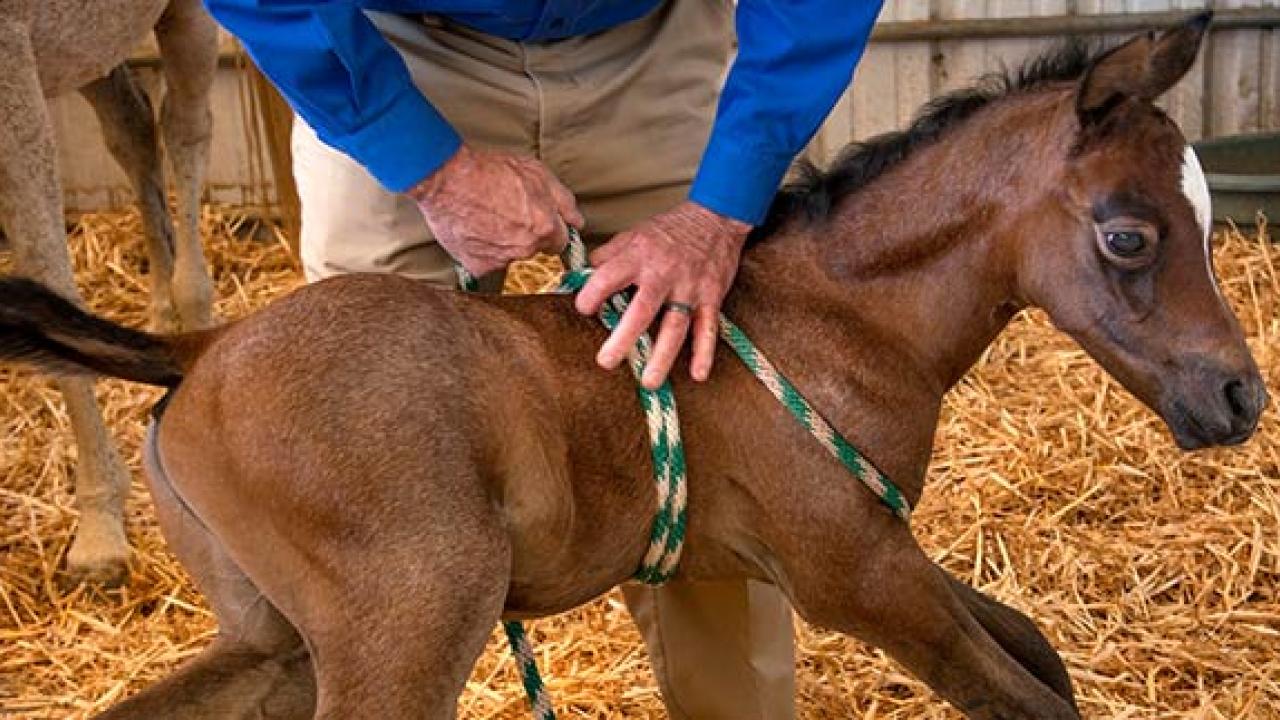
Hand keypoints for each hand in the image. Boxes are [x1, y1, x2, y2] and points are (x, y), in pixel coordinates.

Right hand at [407, 145, 583, 275]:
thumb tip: (577, 221)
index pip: (560, 242)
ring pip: (511, 257)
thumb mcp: (537, 172)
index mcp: (545, 227)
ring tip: (486, 218)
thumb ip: (563, 200)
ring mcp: (502, 260)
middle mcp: (526, 248)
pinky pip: (486, 263)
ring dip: (503, 243)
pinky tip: (473, 231)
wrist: (448, 179)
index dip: (549, 229)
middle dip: (525, 235)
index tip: (537, 222)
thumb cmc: (489, 170)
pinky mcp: (478, 266)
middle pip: (535, 250)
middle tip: (506, 213)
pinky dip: (481, 251)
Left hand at [575, 201, 749, 388]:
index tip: (584, 309)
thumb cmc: (670, 229)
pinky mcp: (711, 298)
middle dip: (623, 338)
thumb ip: (609, 255)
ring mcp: (689, 289)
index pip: (608, 276)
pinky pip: (708, 328)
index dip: (592, 294)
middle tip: (606, 362)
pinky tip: (698, 374)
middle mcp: (663, 274)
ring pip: (675, 326)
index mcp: (639, 257)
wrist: (716, 217)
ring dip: (662, 356)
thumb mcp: (634, 234)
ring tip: (649, 382)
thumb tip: (583, 274)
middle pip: (642, 310)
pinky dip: (705, 352)